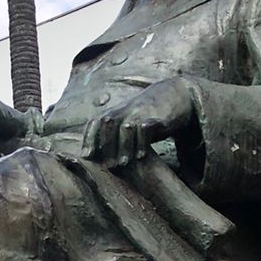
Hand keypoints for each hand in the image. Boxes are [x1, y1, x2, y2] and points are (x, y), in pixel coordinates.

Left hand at [80, 79, 196, 169]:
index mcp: (115, 111)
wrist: (175, 94)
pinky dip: (142, 142)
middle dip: (105, 144)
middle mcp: (125, 110)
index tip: (86, 156)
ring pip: (126, 128)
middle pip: (108, 124)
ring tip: (123, 163)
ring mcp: (140, 112)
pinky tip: (141, 155)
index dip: (89, 138)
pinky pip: (146, 129)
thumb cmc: (146, 115)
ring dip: (123, 146)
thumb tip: (95, 156)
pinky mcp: (156, 117)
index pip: (96, 122)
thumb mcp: (128, 121)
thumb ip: (113, 136)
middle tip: (106, 165)